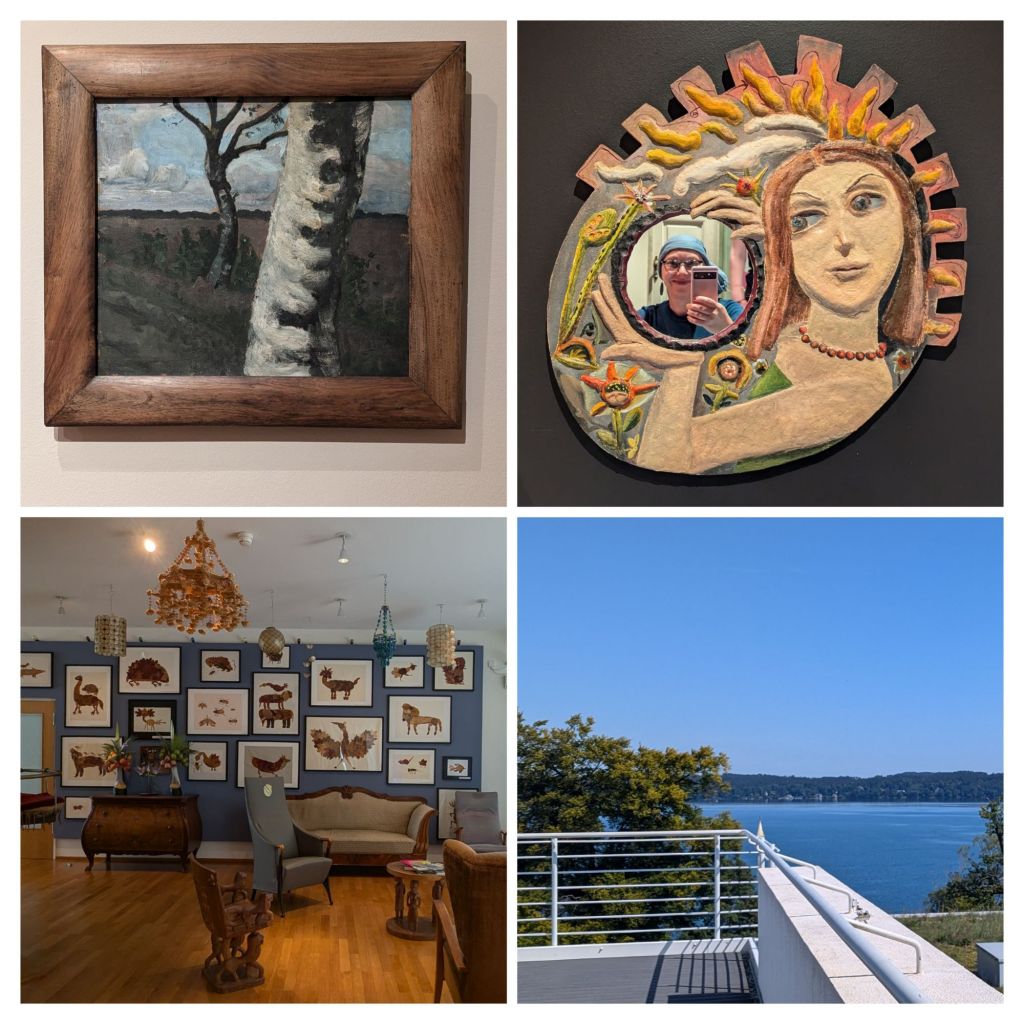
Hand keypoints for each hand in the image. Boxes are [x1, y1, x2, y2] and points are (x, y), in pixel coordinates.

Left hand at [590, 274, 704, 370]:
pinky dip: (623, 309)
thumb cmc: (668, 363)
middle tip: (600, 278)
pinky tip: (620, 305)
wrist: (684, 367)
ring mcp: (635, 335)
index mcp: (628, 339)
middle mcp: (629, 336)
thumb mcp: (646, 357)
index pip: (612, 319)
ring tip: (604, 288)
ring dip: (612, 301)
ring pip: (620, 314)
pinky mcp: (643, 336)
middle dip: (606, 295)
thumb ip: (625, 353)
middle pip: (614, 312)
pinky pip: (629, 319)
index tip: (595, 291)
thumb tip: (604, 354)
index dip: (603, 305)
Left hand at [686, 296, 733, 333]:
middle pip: (702, 308)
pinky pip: (698, 322)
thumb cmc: (721, 316)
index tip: (695, 298)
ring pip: (699, 315)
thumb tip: (700, 301)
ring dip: (692, 313)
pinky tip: (689, 317)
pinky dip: (692, 320)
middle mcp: (714, 313)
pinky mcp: (707, 325)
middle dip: (693, 306)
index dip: (702, 299)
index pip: (709, 301)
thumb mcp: (720, 308)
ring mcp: (710, 319)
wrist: (726, 327)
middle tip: (688, 305)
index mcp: (718, 307)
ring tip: (688, 311)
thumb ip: (712, 305)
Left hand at [689, 189, 763, 240]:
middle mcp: (747, 207)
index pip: (719, 195)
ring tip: (710, 215)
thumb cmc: (754, 224)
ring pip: (736, 213)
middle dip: (706, 205)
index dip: (704, 198)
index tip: (691, 206)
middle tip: (692, 214)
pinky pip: (750, 230)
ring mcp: (754, 217)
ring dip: (722, 213)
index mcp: (740, 202)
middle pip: (724, 201)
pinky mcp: (761, 230)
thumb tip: (707, 210)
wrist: (776, 233)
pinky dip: (742, 232)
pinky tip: (733, 235)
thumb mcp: (737, 216)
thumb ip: (724, 212)